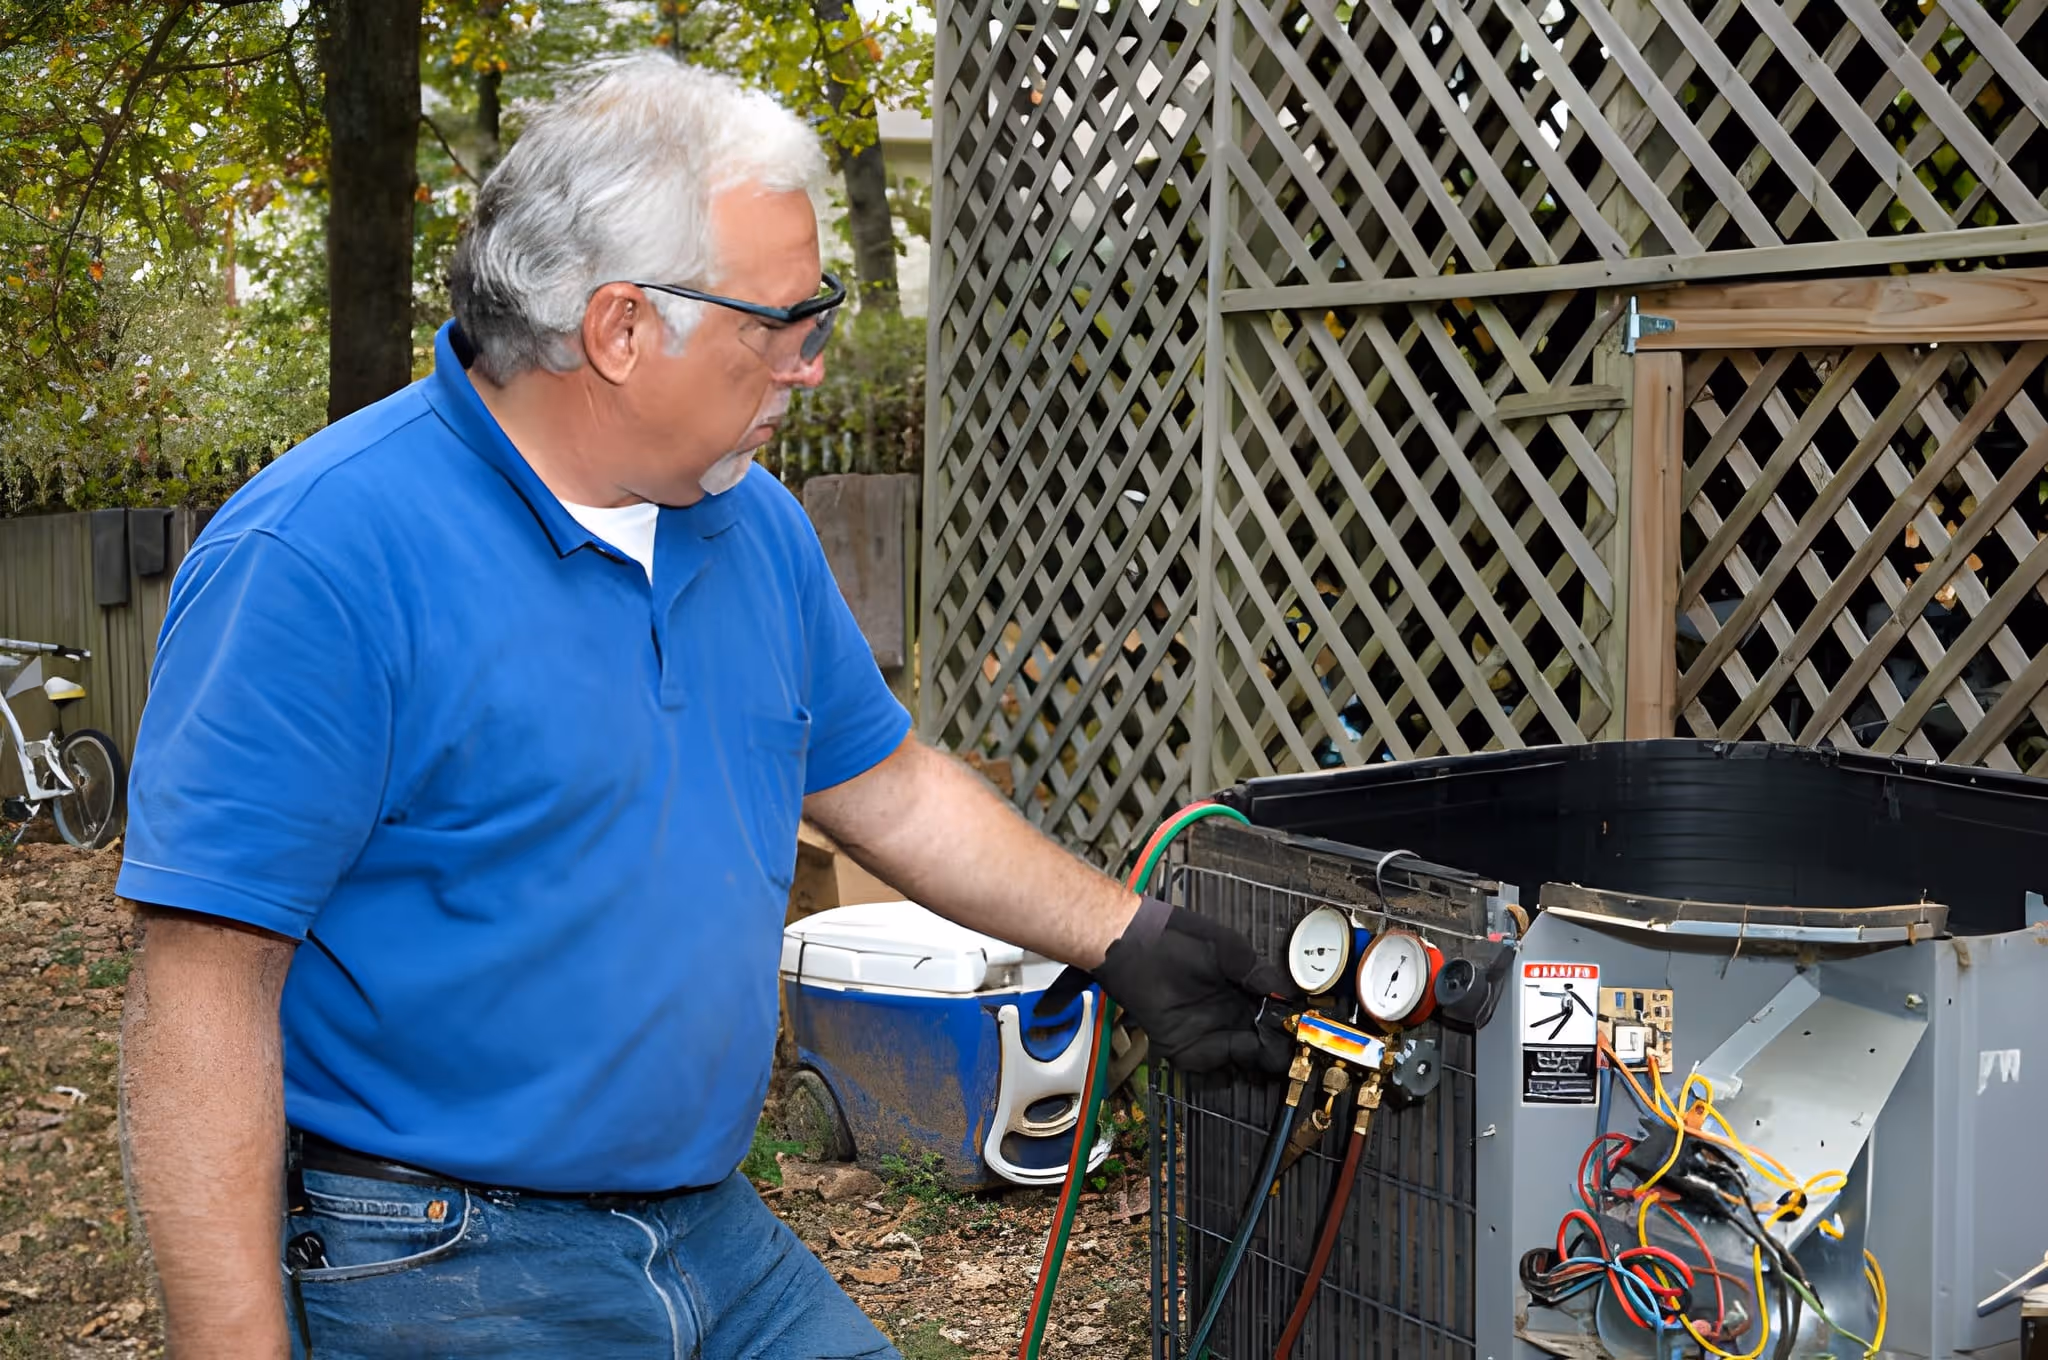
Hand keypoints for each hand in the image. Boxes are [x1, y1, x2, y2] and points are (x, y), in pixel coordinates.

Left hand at [1055, 898, 1298, 1075]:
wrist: (1133, 945)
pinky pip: (1208, 1067)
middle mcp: (1228, 1015)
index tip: (1303, 1032)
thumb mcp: (1226, 949)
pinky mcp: (1182, 1046)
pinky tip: (1237, 1062)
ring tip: (1268, 1054)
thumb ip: (1255, 972)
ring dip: (1256, 1061)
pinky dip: (1223, 1070)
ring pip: (1241, 1059)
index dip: (1289, 1026)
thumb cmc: (1179, 938)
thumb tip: (1286, 992)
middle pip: (1262, 1043)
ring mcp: (1206, 1033)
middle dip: (1278, 1050)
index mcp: (1242, 991)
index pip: (1274, 1016)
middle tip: (1291, 1052)